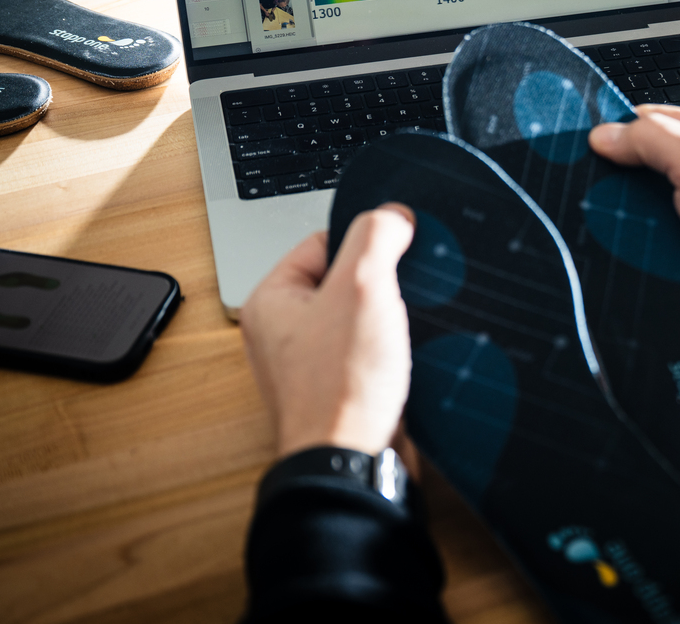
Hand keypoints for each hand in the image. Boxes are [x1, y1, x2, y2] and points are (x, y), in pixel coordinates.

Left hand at [239, 204, 415, 456]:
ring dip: (392, 320)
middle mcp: (284, 333)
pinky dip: (395, 352)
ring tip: (402, 332)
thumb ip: (377, 236)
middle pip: (347, 280)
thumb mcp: (363, 286)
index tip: (395, 253)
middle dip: (382, 285)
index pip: (324, 241)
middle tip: (399, 297)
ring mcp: (311, 365)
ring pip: (364, 318)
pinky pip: (373, 354)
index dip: (366, 243)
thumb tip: (394, 214)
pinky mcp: (341, 391)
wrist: (353, 464)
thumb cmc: (342, 387)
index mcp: (272, 301)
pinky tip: (408, 358)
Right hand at [589, 106, 679, 369]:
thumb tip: (604, 135)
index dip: (614, 127)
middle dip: (607, 177)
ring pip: (630, 209)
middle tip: (580, 186)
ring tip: (590, 222)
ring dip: (613, 217)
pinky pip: (636, 246)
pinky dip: (622, 249)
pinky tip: (607, 252)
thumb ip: (655, 139)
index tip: (577, 140)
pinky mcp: (676, 255)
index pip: (647, 121)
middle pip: (633, 166)